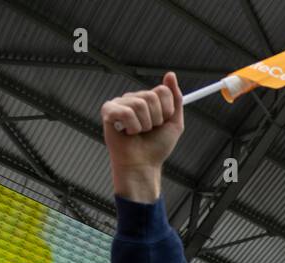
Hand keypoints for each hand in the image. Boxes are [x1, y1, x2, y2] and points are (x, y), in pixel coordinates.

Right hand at [101, 71, 184, 202]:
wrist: (143, 164)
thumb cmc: (156, 147)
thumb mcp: (174, 123)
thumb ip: (176, 99)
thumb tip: (170, 74)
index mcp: (147, 100)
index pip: (162, 91)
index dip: (167, 110)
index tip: (163, 123)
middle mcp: (133, 98)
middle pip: (151, 96)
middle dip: (155, 119)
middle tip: (149, 130)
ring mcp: (119, 103)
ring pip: (139, 104)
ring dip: (144, 125)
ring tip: (138, 133)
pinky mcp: (108, 111)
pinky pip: (126, 112)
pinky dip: (132, 127)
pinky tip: (127, 133)